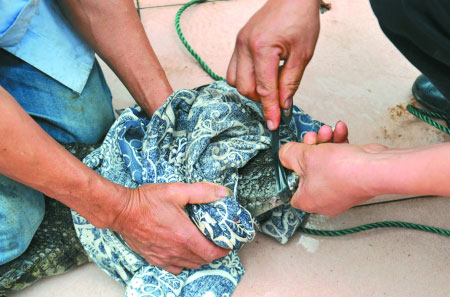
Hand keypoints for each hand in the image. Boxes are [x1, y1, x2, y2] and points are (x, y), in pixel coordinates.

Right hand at [111, 182, 231, 273]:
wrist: (122, 211)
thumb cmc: (148, 200)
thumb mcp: (177, 191)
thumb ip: (203, 192)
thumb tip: (223, 193)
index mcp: (185, 236)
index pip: (212, 252)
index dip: (223, 250)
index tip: (227, 243)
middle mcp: (176, 251)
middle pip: (203, 260)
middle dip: (213, 253)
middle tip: (216, 242)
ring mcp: (164, 257)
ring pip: (190, 265)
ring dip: (199, 258)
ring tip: (202, 246)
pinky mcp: (154, 259)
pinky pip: (175, 268)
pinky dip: (183, 263)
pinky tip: (183, 252)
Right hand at [227, 0, 319, 129]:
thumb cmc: (300, 19)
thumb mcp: (303, 54)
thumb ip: (291, 82)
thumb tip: (283, 105)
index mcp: (262, 48)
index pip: (264, 89)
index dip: (270, 109)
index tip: (273, 124)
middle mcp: (245, 46)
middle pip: (246, 88)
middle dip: (261, 99)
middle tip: (279, 100)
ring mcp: (238, 44)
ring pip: (235, 81)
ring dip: (251, 90)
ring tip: (269, 87)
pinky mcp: (238, 43)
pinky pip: (233, 70)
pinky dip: (244, 79)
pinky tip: (259, 77)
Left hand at [279, 121, 386, 215]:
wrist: (374, 168)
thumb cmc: (341, 170)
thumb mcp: (304, 156)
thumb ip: (289, 154)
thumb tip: (284, 153)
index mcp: (308, 200)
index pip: (290, 188)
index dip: (290, 170)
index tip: (292, 156)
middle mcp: (324, 200)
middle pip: (308, 171)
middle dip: (310, 149)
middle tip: (312, 137)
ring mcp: (340, 191)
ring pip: (326, 163)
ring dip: (325, 143)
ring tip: (327, 131)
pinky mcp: (353, 181)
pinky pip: (341, 162)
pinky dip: (340, 146)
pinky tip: (340, 131)